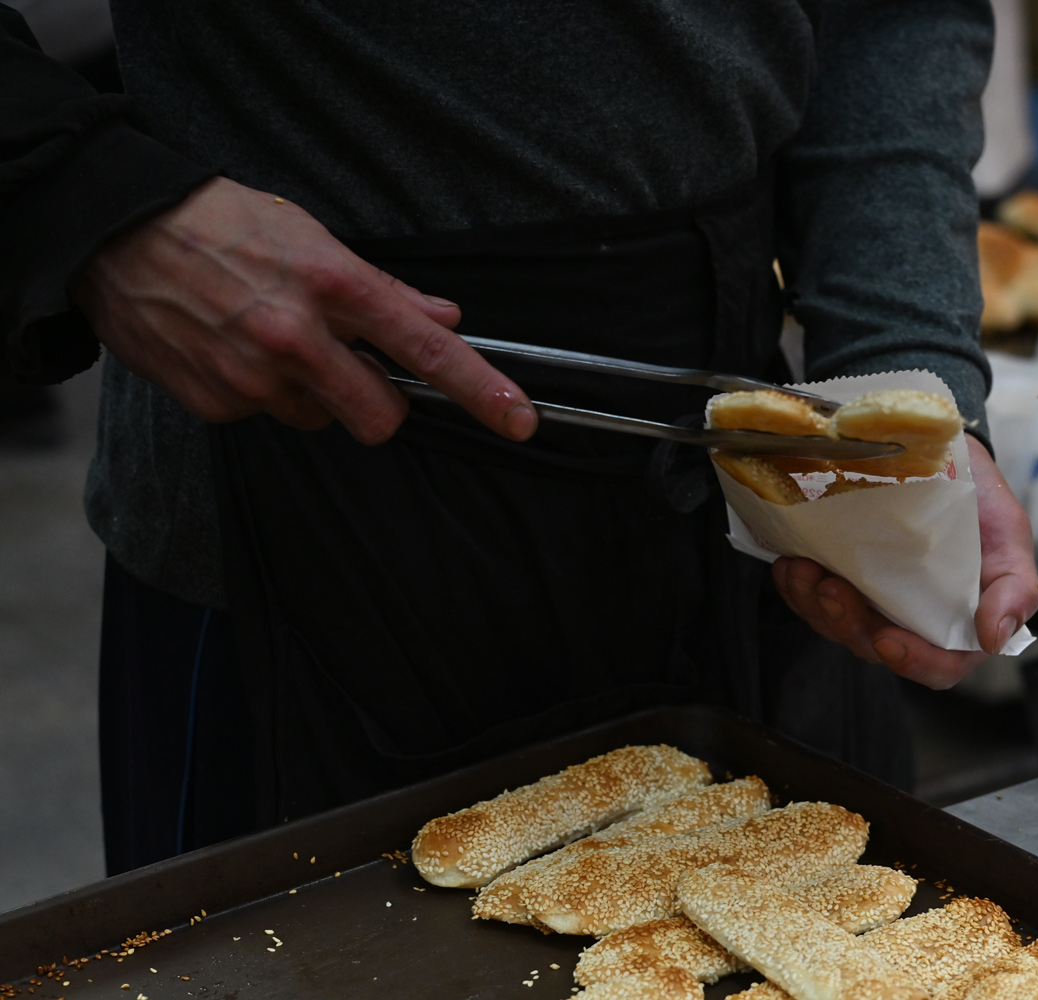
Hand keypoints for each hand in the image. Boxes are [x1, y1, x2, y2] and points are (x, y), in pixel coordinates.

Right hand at [71, 176, 535, 444]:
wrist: (115, 234)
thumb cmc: (220, 224)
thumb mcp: (310, 236)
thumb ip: (383, 290)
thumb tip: (445, 319)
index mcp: (333, 285)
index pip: (424, 348)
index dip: (479, 388)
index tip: (517, 419)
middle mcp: (296, 338)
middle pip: (379, 416)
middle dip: (377, 403)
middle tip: (352, 367)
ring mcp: (253, 377)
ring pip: (320, 418)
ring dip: (313, 393)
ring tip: (272, 340)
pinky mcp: (216, 403)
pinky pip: (266, 417)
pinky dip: (262, 393)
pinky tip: (233, 350)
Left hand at [772, 433, 1037, 688]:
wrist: (944, 453)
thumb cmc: (983, 503)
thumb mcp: (1011, 538)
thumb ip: (1016, 590)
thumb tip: (996, 637)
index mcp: (957, 626)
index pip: (938, 667)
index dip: (913, 662)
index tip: (887, 640)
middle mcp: (910, 623)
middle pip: (873, 646)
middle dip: (846, 623)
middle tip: (832, 588)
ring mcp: (871, 603)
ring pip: (835, 625)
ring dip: (813, 605)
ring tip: (804, 571)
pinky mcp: (841, 579)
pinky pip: (809, 598)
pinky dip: (796, 586)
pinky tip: (792, 563)